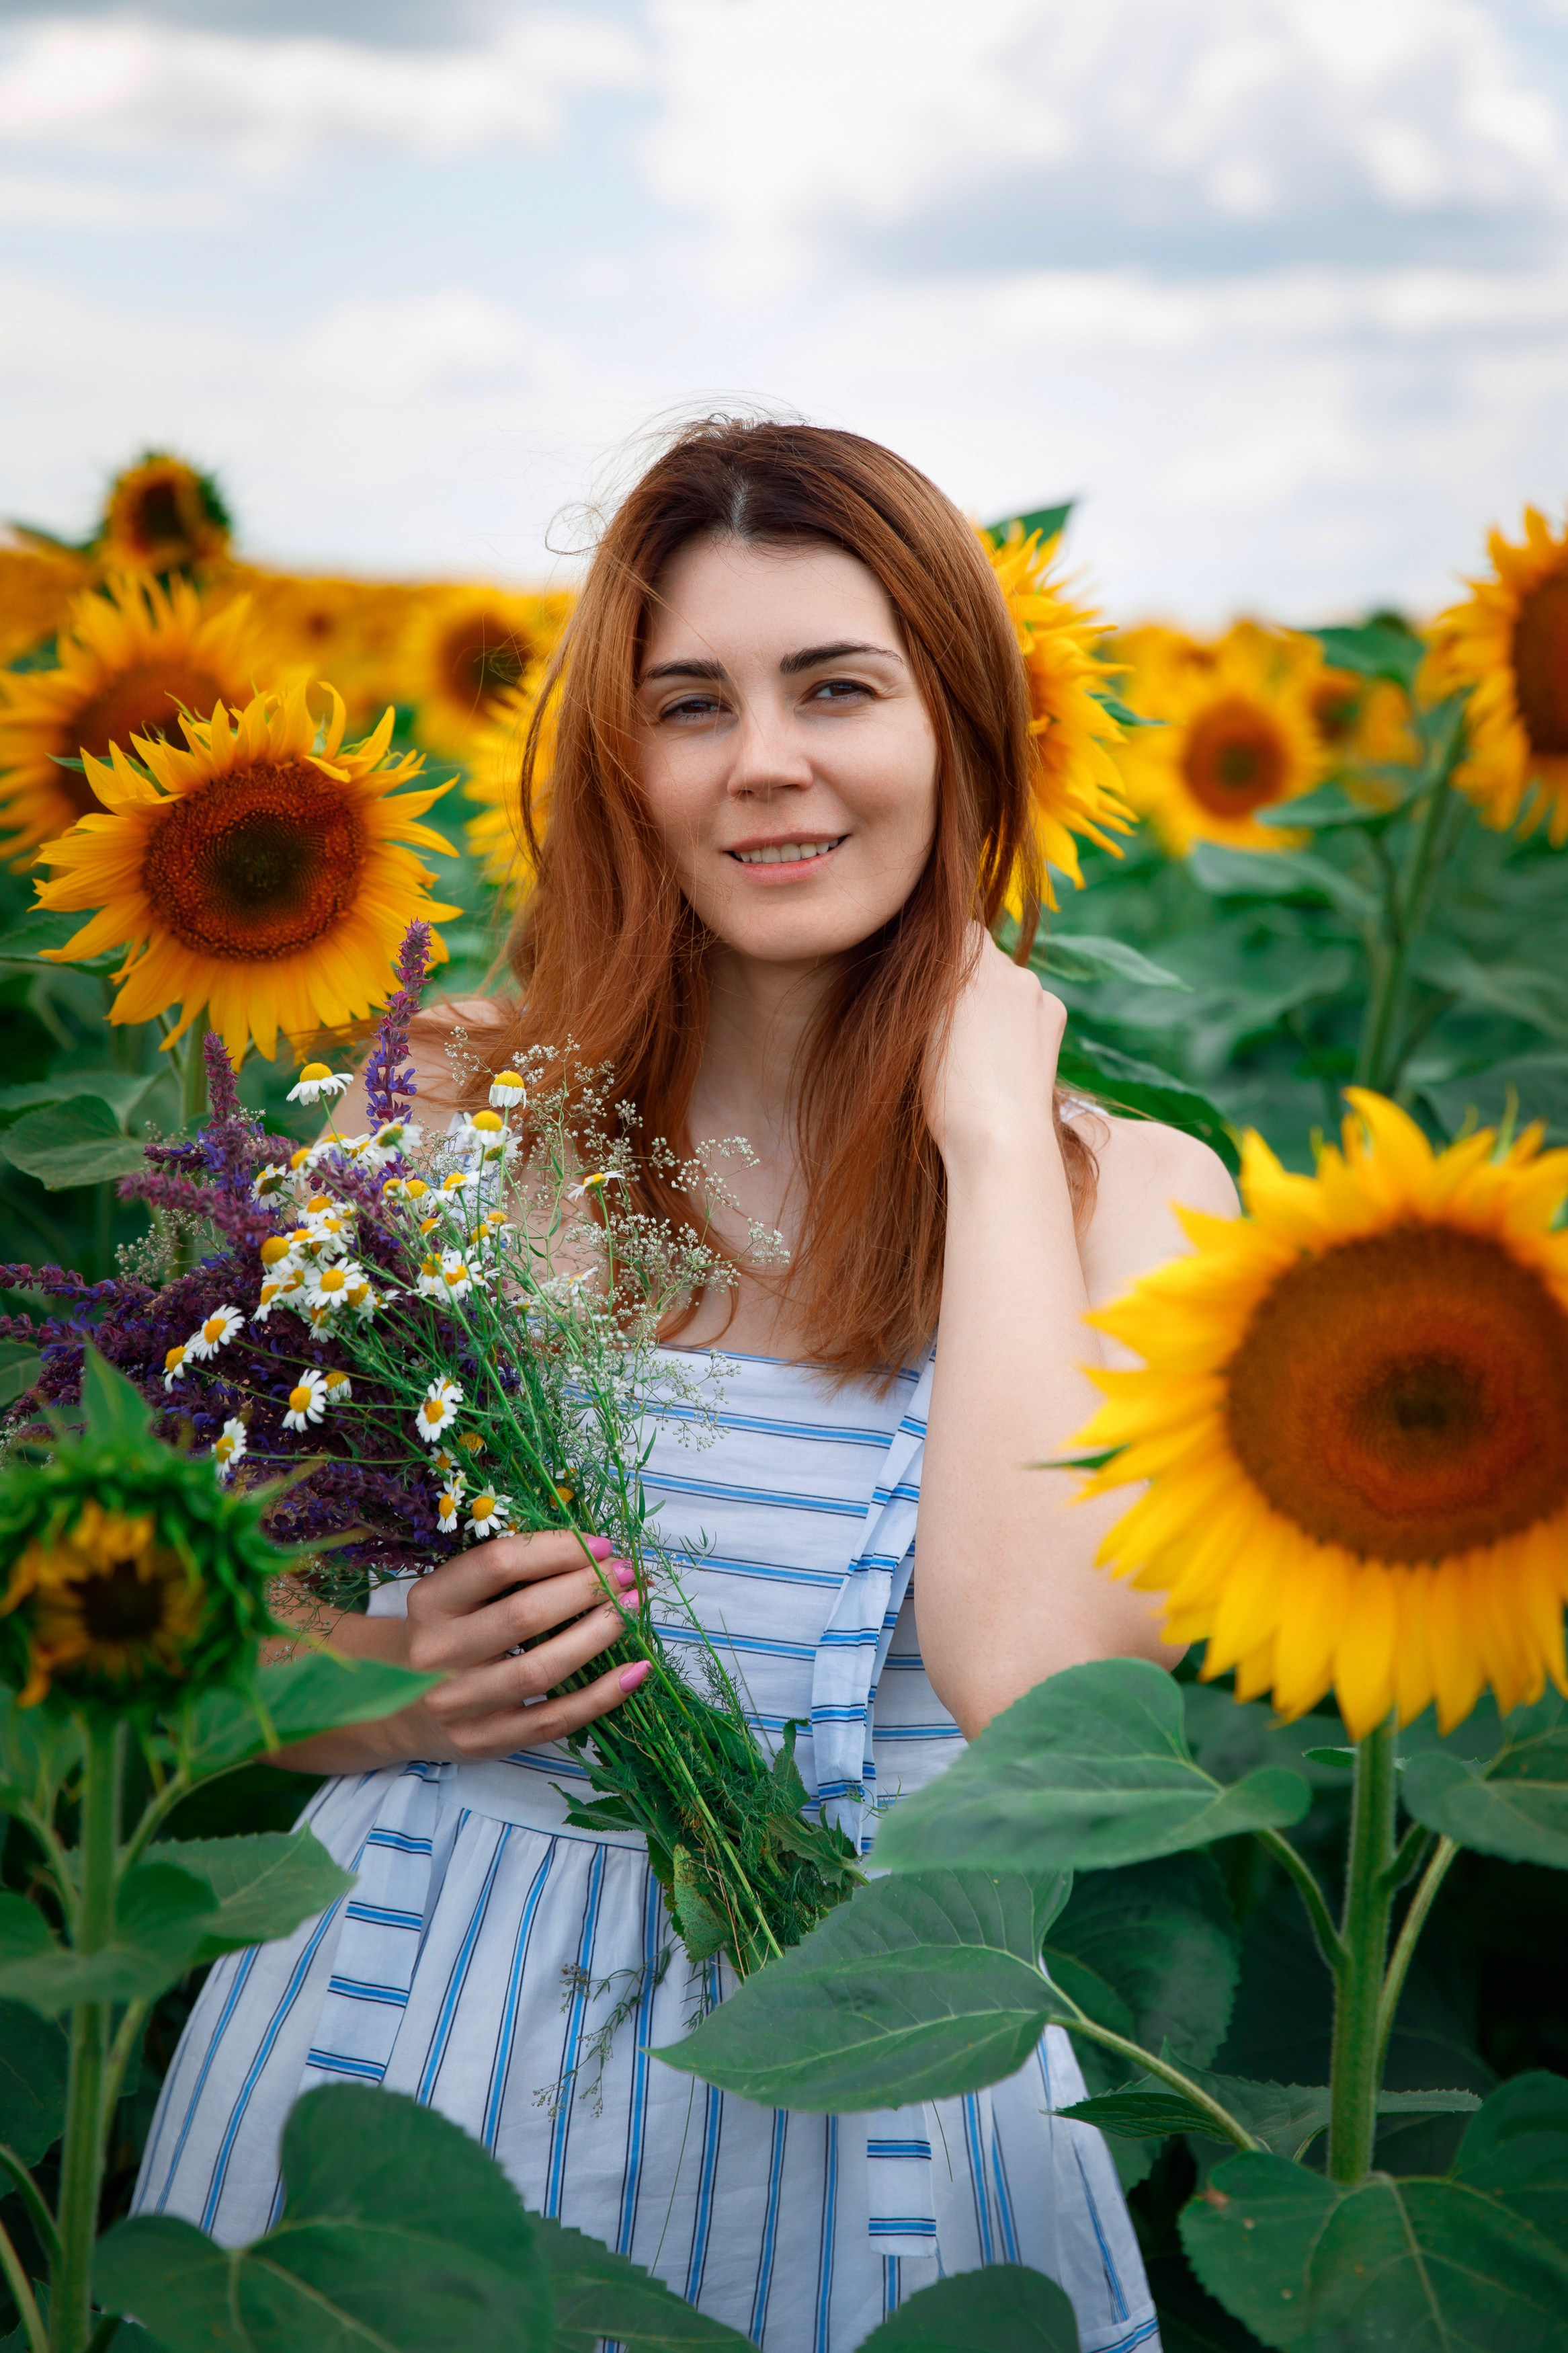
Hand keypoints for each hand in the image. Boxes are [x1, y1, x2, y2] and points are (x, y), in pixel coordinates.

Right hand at [379, 1531, 645, 1762]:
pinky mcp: (485, 1741)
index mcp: (430, 1602)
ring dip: (597, 1635)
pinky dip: (601, 1696)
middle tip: (624, 1575)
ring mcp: (460, 1704)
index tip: (600, 1544)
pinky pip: (554, 1720)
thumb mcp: (455, 1597)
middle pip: (525, 1614)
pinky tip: (634, 1671)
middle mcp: (438, 1653)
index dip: (557, 1549)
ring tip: (630, 1611)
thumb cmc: (446, 1636)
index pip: (498, 1563)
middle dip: (586, 1588)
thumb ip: (509, 1576)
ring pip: (542, 1668)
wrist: (395, 1707)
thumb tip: (595, 1553)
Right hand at [923, 925, 1064, 1172]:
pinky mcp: (1055, 1013)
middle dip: (974, 980)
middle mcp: (1005, 968)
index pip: (958, 931)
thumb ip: (932, 993)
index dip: (947, 953)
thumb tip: (939, 979)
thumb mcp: (921, 1033)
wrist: (1000, 1134)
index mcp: (964, 966)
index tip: (936, 981)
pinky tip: (1009, 1055)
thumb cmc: (946, 1093)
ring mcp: (1036, 990)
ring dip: (999, 1001)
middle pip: (987, 958)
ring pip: (1011, 982)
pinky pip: (1033, 1003)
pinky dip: (1021, 1020)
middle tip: (956, 1024)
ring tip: (982, 1048)